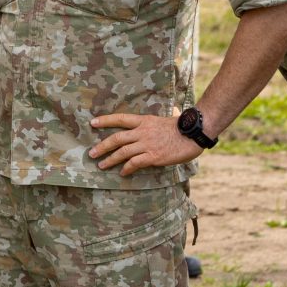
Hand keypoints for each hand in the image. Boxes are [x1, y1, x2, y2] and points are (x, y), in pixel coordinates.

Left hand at [88, 111, 202, 175]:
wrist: (194, 133)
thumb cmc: (184, 126)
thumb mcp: (169, 117)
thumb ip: (162, 119)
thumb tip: (171, 113)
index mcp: (144, 121)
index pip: (120, 119)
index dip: (105, 120)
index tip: (92, 123)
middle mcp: (142, 132)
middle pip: (116, 138)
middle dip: (102, 146)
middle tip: (92, 153)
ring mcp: (147, 144)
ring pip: (122, 152)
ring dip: (110, 160)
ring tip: (102, 165)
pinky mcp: (153, 157)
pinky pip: (135, 164)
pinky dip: (127, 169)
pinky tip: (123, 173)